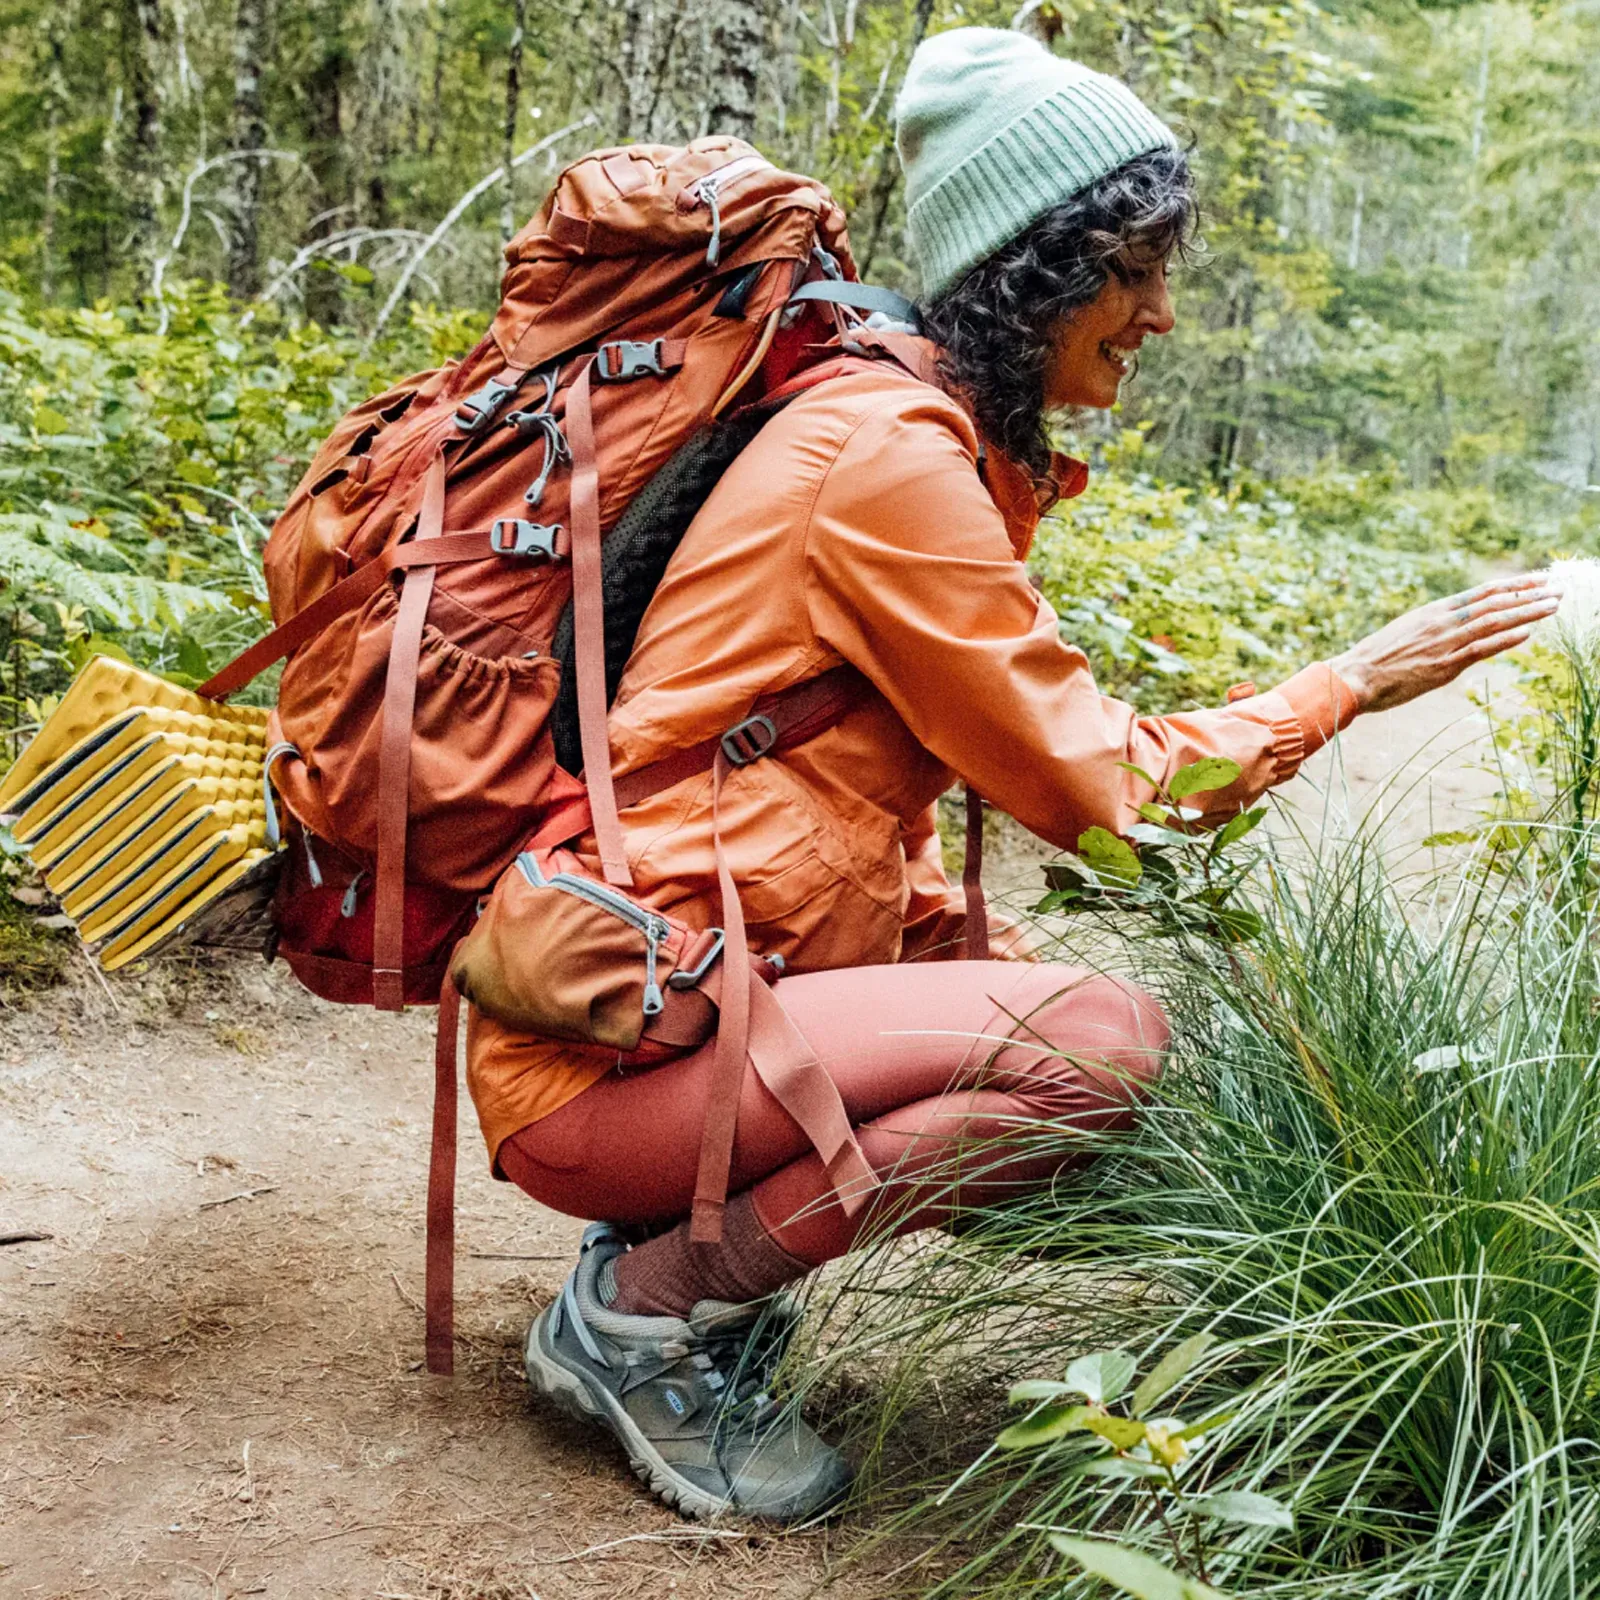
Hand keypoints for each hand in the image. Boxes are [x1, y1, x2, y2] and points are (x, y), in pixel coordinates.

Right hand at [1330, 575, 1559, 714]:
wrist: (1355, 676)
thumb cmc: (1376, 659)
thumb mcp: (1406, 633)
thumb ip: (1433, 629)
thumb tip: (1454, 628)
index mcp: (1434, 611)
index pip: (1482, 592)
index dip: (1514, 584)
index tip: (1539, 578)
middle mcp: (1442, 622)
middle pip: (1494, 602)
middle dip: (1529, 594)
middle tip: (1558, 588)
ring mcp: (1444, 643)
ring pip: (1493, 621)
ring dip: (1526, 612)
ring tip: (1552, 605)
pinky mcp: (1443, 665)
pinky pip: (1480, 648)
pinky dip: (1504, 639)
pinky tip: (1526, 632)